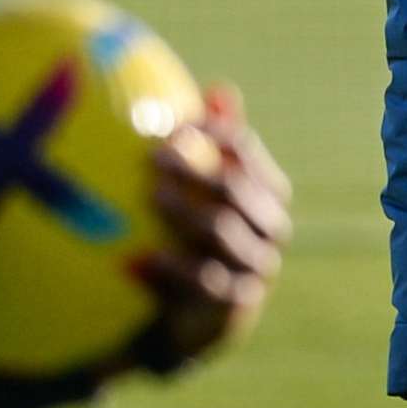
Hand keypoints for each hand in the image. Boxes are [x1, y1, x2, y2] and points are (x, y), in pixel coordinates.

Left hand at [138, 85, 290, 368]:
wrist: (197, 318)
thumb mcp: (203, 192)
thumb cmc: (197, 240)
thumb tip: (220, 89)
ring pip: (224, 231)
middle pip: (237, 187)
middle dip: (195, 168)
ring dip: (184, 211)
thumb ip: (212, 145)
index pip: (245, 149)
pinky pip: (205, 282)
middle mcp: (271, 227)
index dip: (212, 130)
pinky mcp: (234, 304)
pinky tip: (136, 259)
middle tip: (152, 157)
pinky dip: (171, 268)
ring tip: (149, 196)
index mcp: (266, 192)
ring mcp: (256, 267)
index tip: (172, 122)